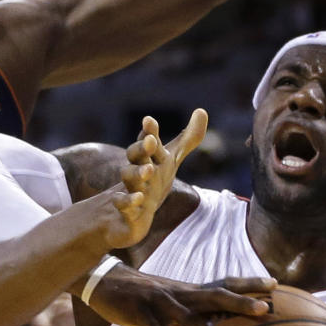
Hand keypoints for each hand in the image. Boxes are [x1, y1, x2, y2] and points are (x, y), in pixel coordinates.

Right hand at [87, 271, 275, 325]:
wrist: (106, 282)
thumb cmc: (145, 296)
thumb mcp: (172, 300)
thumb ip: (193, 312)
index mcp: (190, 290)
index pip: (225, 282)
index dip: (250, 283)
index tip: (276, 286)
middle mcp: (181, 293)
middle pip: (216, 295)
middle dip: (241, 302)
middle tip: (265, 310)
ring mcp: (162, 302)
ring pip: (189, 318)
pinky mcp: (143, 314)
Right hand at [106, 109, 207, 248]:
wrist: (128, 215)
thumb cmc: (152, 182)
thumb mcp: (171, 160)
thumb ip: (188, 138)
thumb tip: (201, 110)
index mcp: (148, 157)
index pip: (148, 140)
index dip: (149, 131)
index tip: (149, 120)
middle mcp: (138, 170)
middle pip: (136, 155)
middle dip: (142, 148)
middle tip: (149, 141)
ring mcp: (130, 188)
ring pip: (129, 177)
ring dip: (138, 173)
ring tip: (148, 169)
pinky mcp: (126, 209)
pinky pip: (123, 204)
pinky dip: (128, 201)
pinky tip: (138, 198)